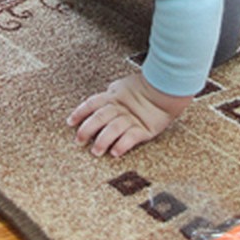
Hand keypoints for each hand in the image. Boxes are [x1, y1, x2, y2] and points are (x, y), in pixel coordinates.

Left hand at [67, 72, 191, 157]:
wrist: (169, 88)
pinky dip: (121, 145)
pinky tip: (115, 153)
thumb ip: (112, 94)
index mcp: (114, 95)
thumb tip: (99, 102)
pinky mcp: (145, 128)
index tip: (70, 122)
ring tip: (95, 151)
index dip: (80, 112)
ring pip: (113, 129)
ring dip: (102, 141)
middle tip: (78, 140)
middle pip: (100, 117)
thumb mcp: (125, 86)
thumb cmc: (148, 87)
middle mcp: (121, 107)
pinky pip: (130, 138)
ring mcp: (133, 118)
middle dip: (87, 129)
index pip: (92, 103)